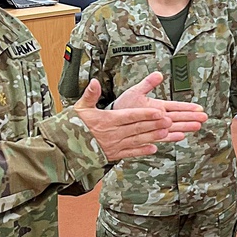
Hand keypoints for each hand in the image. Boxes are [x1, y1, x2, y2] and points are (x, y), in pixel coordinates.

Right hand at [73, 75, 204, 160]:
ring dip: (153, 136)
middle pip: (138, 127)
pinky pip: (130, 153)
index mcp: (107, 120)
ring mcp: (114, 145)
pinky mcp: (114, 154)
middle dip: (155, 124)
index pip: (130, 116)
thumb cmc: (75, 124)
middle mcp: (113, 133)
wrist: (66, 147)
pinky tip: (154, 149)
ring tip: (166, 132)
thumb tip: (95, 81)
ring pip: (137, 140)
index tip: (159, 111)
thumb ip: (90, 94)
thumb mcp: (81, 107)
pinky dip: (142, 151)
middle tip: (170, 121)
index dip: (145, 114)